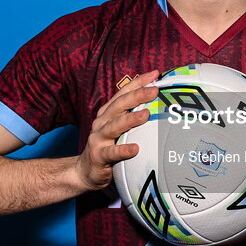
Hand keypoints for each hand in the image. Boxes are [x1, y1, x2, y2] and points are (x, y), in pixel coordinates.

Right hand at [75, 70, 159, 191]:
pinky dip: (123, 150)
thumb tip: (159, 106)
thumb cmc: (108, 147)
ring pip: (114, 126)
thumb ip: (132, 117)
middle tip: (154, 90)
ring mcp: (98, 138)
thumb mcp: (119, 129)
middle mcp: (102, 122)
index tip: (155, 74)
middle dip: (137, 96)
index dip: (138, 82)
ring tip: (146, 114)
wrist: (86, 171)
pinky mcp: (98, 155)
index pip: (123, 93)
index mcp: (108, 113)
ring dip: (130, 119)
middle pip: (119, 105)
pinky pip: (111, 152)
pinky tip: (135, 148)